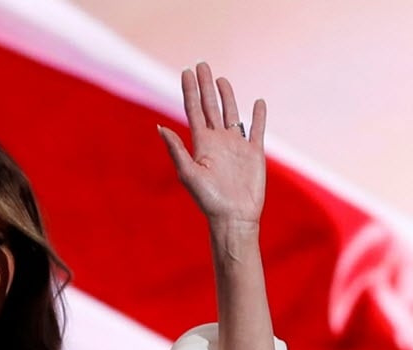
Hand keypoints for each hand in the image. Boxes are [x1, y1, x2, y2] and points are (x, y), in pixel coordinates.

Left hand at [159, 62, 266, 228]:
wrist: (233, 216)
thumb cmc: (208, 200)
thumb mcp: (188, 173)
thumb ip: (176, 149)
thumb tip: (160, 127)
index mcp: (201, 144)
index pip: (194, 110)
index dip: (190, 90)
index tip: (186, 72)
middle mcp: (217, 141)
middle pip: (210, 106)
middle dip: (205, 86)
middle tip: (202, 64)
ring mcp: (236, 145)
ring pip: (231, 113)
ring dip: (227, 96)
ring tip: (221, 79)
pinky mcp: (254, 152)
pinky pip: (257, 129)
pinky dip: (258, 116)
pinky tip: (257, 102)